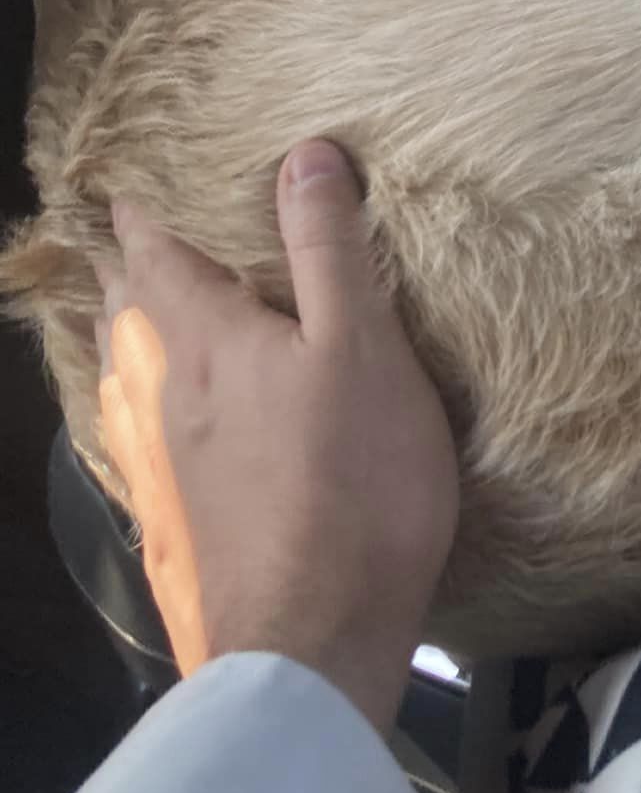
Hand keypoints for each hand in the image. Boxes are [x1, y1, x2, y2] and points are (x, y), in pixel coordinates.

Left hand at [95, 140, 458, 733]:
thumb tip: (301, 152)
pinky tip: (165, 409)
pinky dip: (143, 389)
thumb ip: (328, 249)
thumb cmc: (350, 480)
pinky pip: (142, 426)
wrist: (313, 641)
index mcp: (203, 339)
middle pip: (127, 310)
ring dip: (131, 324)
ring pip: (128, 369)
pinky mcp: (180, 513)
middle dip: (128, 263)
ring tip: (145, 300)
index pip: (152, 252)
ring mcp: (164, 460)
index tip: (135, 172)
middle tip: (139, 226)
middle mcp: (164, 392)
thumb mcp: (360, 347)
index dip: (141, 209)